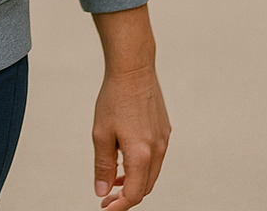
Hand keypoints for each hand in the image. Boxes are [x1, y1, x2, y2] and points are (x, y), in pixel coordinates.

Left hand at [91, 5, 169, 209]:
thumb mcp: (101, 134)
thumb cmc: (114, 99)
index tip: (104, 207)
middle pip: (146, 187)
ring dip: (134, 180)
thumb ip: (103, 165)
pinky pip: (155, 157)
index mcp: (142, 154)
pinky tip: (124, 156)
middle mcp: (158, 150)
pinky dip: (141, 165)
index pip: (135, 194)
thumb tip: (101, 190)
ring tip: (113, 179)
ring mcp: (164, 140)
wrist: (133, 69)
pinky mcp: (164, 130)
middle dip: (127, 196)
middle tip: (106, 197)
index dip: (119, 205)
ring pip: (151, 172)